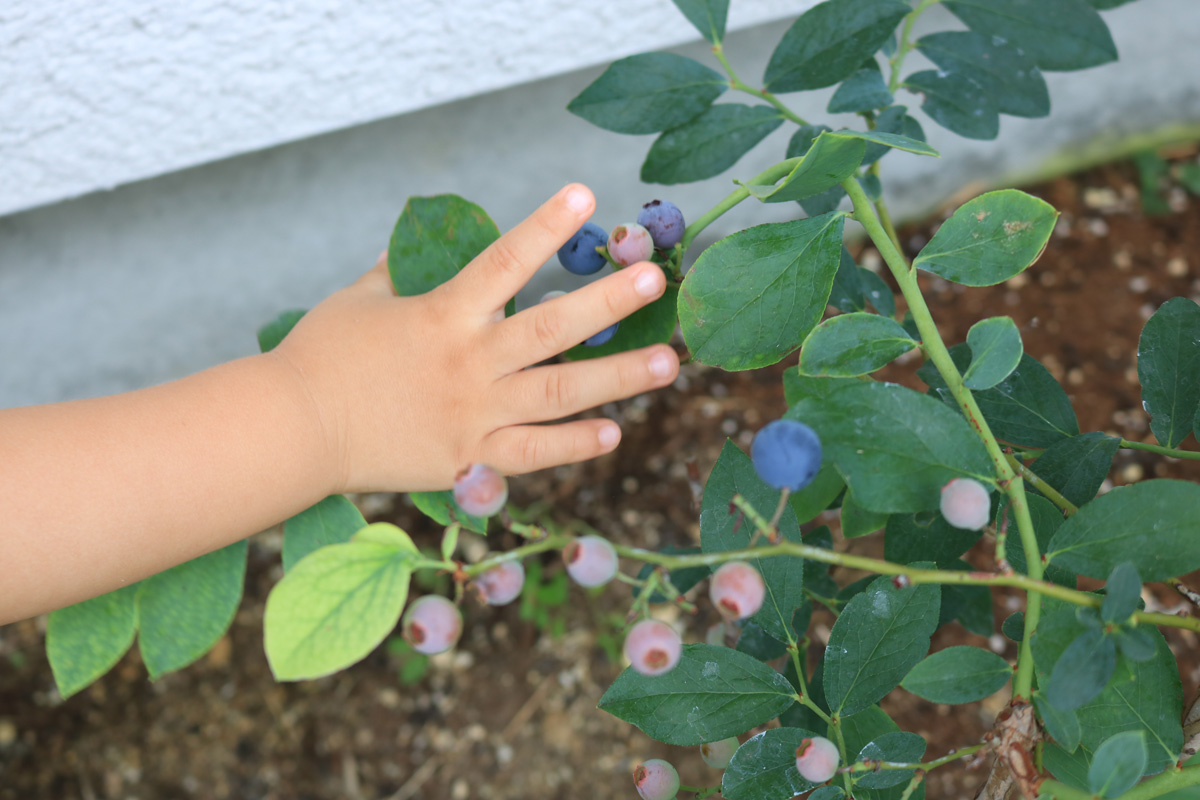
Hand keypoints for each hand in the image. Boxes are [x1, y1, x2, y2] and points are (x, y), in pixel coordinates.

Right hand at [273, 183, 679, 493]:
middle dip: (608, 303)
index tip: (586, 196)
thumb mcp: (358, 299)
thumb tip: (416, 243)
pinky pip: (533, 453)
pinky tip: (615, 432)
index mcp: (443, 315)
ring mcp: (474, 414)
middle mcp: (469, 362)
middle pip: (552, 328)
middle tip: (654, 281)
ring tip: (668, 364)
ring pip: (559, 393)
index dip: (546, 226)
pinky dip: (574, 445)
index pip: (504, 261)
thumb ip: (397, 271)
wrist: (291, 432)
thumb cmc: (321, 358)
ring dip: (618, 378)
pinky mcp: (470, 459)